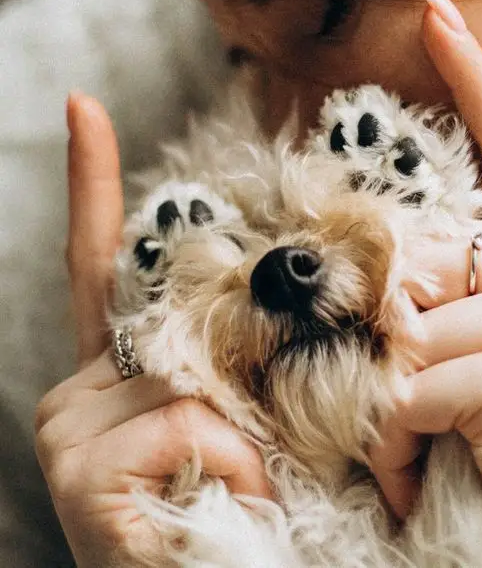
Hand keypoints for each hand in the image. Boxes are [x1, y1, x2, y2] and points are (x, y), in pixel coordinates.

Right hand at [35, 94, 269, 567]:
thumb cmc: (250, 518)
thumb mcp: (251, 419)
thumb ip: (236, 356)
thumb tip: (261, 309)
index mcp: (117, 375)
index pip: (100, 259)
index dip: (94, 181)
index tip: (83, 108)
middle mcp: (78, 391)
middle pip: (178, 326)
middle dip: (246, 369)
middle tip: (266, 452)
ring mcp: (69, 429)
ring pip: (191, 376)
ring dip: (250, 431)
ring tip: (248, 492)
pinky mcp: (81, 470)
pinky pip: (188, 422)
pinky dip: (236, 461)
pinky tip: (231, 501)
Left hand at [370, 0, 481, 562]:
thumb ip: (441, 311)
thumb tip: (383, 299)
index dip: (474, 76)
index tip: (436, 9)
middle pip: (416, 258)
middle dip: (386, 330)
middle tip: (404, 405)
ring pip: (398, 332)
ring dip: (383, 406)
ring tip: (415, 457)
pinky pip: (398, 390)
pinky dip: (387, 445)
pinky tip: (415, 479)